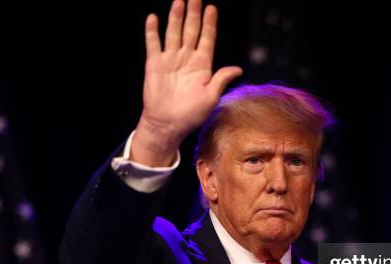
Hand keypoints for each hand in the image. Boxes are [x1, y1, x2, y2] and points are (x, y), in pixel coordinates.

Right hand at [132, 0, 242, 166]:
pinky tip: (154, 18)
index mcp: (202, 66)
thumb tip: (238, 68)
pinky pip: (153, 43)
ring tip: (179, 1)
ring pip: (174, 33)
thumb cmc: (191, 114)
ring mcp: (170, 60)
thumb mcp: (211, 97)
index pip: (207, 39)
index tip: (212, 8)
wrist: (168, 124)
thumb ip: (221, 79)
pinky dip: (152, 31)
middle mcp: (186, 59)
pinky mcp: (154, 64)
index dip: (209, 24)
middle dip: (193, 14)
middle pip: (191, 31)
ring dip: (176, 17)